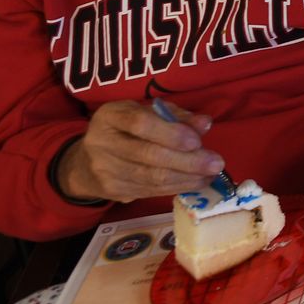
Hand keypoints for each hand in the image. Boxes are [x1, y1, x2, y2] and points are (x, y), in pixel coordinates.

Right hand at [56, 100, 222, 203]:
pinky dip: (177, 187)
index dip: (171, 133)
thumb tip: (205, 123)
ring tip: (211, 175)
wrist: (86, 162)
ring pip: (151, 177)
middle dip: (187, 161)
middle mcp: (101, 142)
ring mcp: (104, 170)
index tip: (197, 141)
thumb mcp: (146, 113)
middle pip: (148, 154)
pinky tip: (196, 182)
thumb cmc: (126, 130)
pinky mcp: (112, 191)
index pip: (140, 123)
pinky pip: (149, 191)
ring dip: (187, 178)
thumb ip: (176, 116)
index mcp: (110, 116)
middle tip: (216, 163)